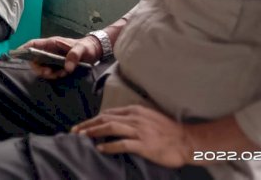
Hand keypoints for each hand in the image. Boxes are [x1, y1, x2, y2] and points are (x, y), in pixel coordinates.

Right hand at [19, 35, 100, 79]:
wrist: (94, 51)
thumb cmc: (87, 47)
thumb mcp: (82, 49)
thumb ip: (74, 55)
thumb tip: (67, 67)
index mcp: (52, 43)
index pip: (33, 44)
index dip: (24, 49)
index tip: (19, 56)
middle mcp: (49, 50)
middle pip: (35, 59)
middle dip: (39, 68)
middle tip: (49, 73)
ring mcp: (53, 58)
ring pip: (42, 67)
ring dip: (48, 73)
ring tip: (60, 74)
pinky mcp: (57, 66)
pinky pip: (50, 72)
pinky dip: (54, 75)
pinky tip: (64, 74)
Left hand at [71, 106, 192, 168]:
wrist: (186, 140)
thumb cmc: (168, 131)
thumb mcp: (148, 118)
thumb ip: (133, 118)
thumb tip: (116, 122)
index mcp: (135, 111)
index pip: (108, 113)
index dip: (93, 119)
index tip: (82, 126)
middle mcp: (135, 118)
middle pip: (105, 119)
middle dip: (88, 125)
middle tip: (74, 131)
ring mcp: (139, 130)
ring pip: (110, 127)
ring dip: (94, 132)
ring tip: (82, 137)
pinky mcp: (144, 144)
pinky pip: (123, 144)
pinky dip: (109, 145)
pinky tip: (100, 149)